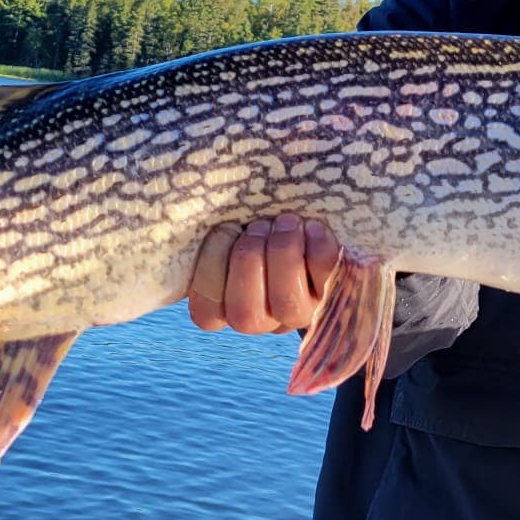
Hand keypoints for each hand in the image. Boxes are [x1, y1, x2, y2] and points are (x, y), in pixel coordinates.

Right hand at [187, 214, 340, 334]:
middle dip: (247, 260)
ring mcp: (301, 310)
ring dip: (282, 254)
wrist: (316, 221)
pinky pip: (326, 280)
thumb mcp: (232, 220)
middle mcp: (264, 317)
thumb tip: (184, 202)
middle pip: (245, 314)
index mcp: (228, 305)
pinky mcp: (336, 292)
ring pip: (286, 304)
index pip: (207, 313)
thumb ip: (216, 225)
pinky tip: (313, 227)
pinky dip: (318, 248)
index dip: (211, 268)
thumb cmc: (261, 218)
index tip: (226, 228)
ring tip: (285, 223)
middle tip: (258, 226)